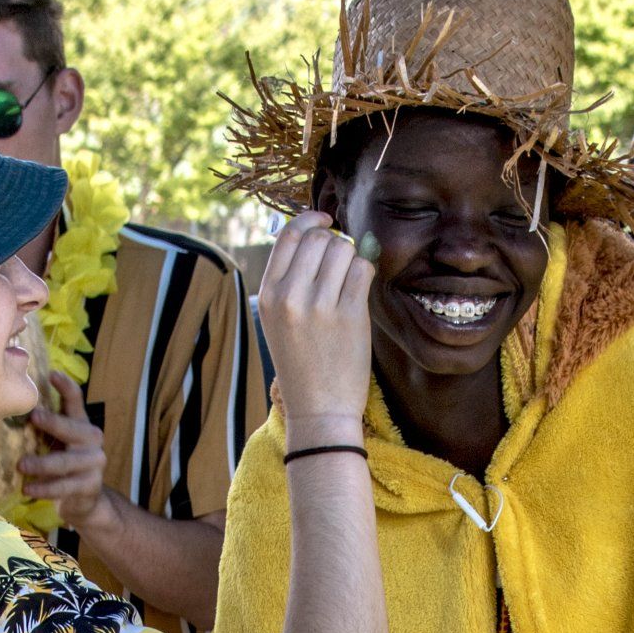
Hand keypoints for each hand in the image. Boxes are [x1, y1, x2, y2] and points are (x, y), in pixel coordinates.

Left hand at [19, 370, 115, 539]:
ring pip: (65, 462)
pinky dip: (44, 489)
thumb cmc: (62, 462)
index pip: (76, 401)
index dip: (66, 387)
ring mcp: (94, 464)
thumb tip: (6, 403)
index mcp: (81, 424)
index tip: (52, 374)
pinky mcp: (90, 486)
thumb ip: (42, 424)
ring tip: (21, 466)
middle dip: (53, 423)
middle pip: (73, 430)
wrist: (84, 499)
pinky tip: (28, 489)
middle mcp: (92, 440)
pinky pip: (64, 487)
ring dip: (42, 464)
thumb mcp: (55, 440)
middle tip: (34, 417)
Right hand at [258, 211, 374, 435]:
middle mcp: (290, 297)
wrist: (319, 411)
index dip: (310, 221)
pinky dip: (365, 274)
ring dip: (352, 259)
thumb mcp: (279, 322)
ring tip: (349, 283)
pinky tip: (360, 292)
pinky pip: (362, 270)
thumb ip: (289, 280)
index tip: (326, 222)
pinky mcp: (349, 316)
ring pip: (343, 250)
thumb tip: (316, 233)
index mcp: (268, 295)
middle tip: (341, 264)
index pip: (288, 237)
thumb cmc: (303, 364)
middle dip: (335, 243)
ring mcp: (320, 306)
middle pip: (319, 239)